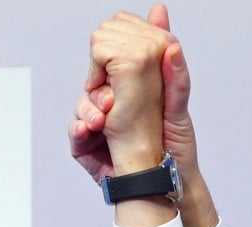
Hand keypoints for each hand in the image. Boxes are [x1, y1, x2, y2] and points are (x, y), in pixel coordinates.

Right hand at [83, 6, 174, 173]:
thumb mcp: (177, 101)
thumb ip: (170, 63)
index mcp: (131, 87)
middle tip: (113, 100)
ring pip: (81, 102)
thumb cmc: (174, 146)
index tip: (120, 68)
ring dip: (89, 108)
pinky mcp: (86, 146)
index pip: (110, 56)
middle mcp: (111, 102)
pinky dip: (79, 129)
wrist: (165, 184)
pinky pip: (74, 131)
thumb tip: (161, 14)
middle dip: (98, 85)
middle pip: (92, 78)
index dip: (110, 58)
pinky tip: (90, 129)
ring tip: (102, 119)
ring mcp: (97, 123)